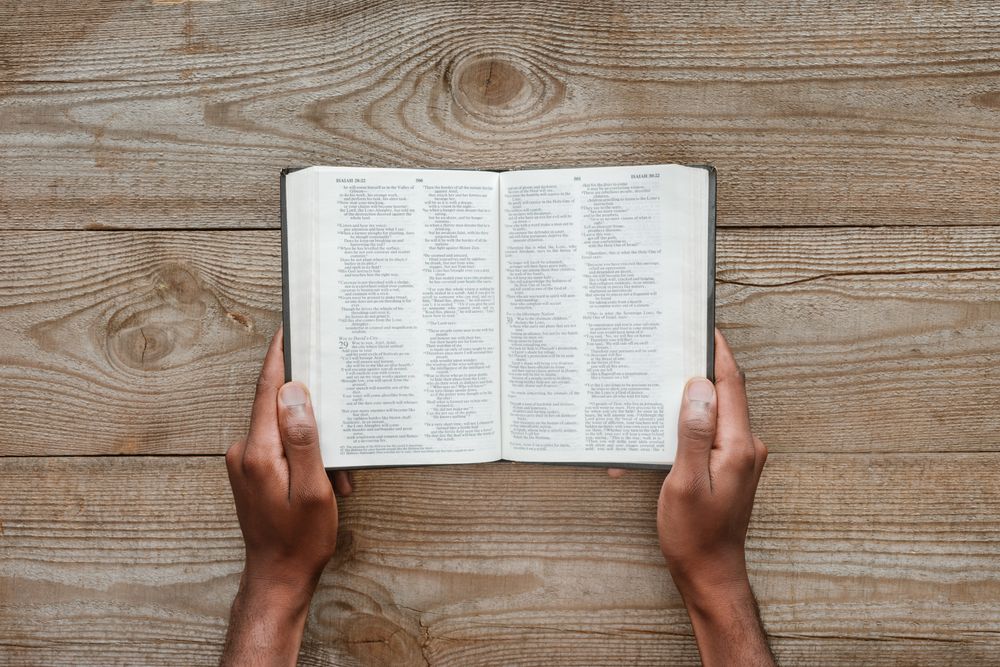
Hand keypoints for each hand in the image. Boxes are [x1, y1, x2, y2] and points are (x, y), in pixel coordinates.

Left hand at [220, 327, 349, 665]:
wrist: (277, 578)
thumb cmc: (300, 540)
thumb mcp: (312, 489)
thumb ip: (303, 439)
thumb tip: (295, 393)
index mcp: (258, 451)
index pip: (267, 391)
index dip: (279, 358)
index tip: (286, 330)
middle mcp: (245, 451)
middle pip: (279, 408)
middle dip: (314, 413)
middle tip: (340, 410)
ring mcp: (246, 462)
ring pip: (286, 431)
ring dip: (315, 444)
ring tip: (336, 476)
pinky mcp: (252, 472)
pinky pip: (282, 448)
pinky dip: (306, 457)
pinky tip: (325, 481)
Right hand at [658, 329, 774, 665]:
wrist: (710, 573)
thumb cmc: (695, 534)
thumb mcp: (685, 481)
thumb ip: (694, 432)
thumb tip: (700, 387)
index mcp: (739, 445)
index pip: (732, 384)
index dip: (718, 353)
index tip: (704, 326)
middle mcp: (745, 446)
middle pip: (722, 395)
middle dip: (695, 372)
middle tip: (668, 352)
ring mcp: (739, 457)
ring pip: (711, 415)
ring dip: (684, 404)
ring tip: (654, 392)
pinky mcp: (728, 467)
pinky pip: (706, 436)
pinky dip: (682, 431)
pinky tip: (656, 440)